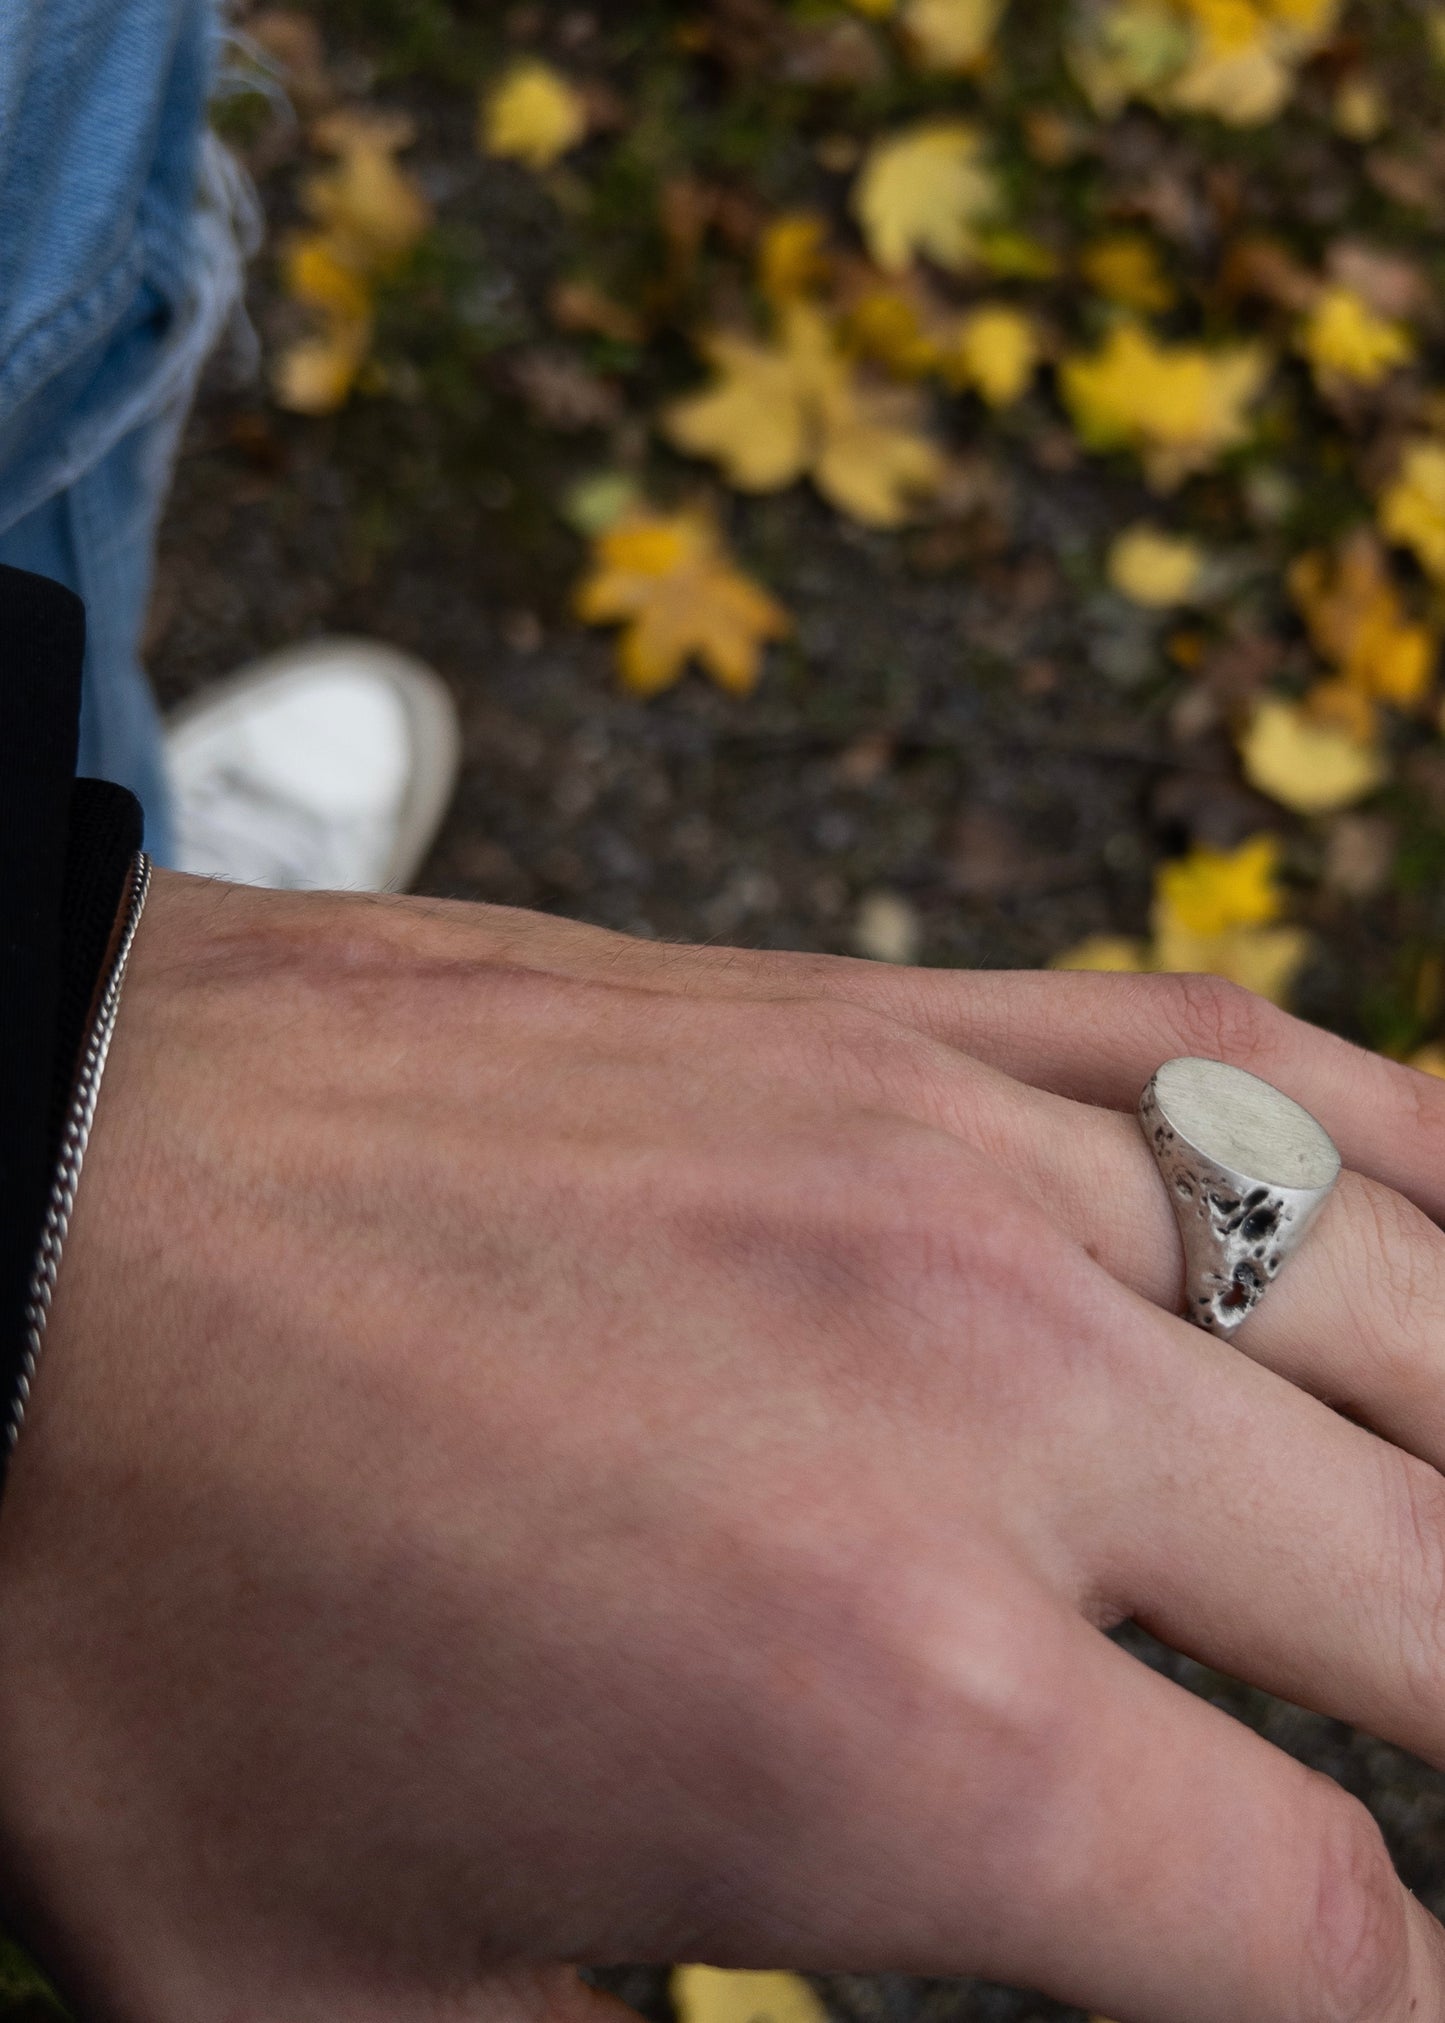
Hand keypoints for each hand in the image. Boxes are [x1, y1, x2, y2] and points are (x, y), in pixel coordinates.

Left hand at [3, 870, 1444, 2022]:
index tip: (1354, 1991)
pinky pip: (1248, 1072)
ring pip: (1404, 1316)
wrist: (2, 1201)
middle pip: (1433, 1610)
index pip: (1318, 1930)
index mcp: (896, 1725)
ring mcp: (960, 1168)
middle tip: (1425, 1798)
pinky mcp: (886, 1024)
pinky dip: (1412, 1156)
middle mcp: (994, 1411)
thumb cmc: (136, 1607)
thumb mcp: (355, 1999)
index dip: (1377, 2000)